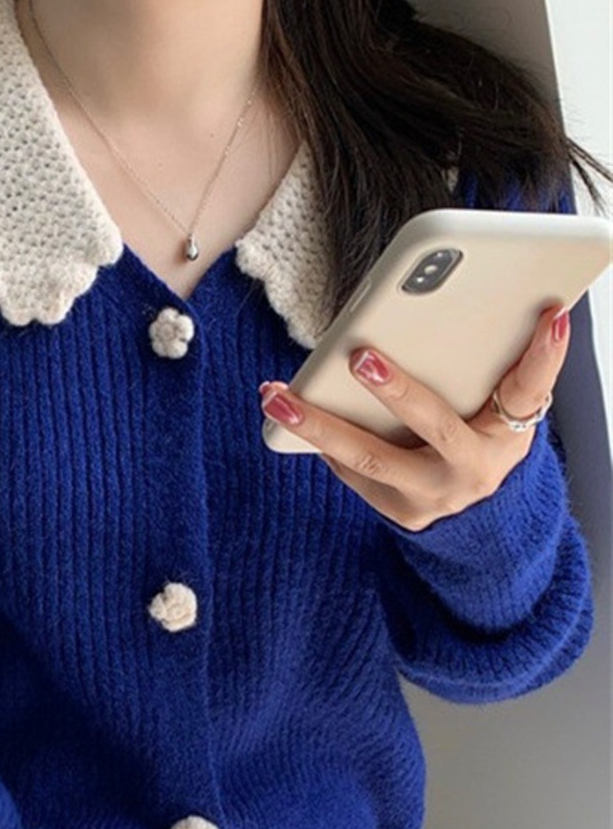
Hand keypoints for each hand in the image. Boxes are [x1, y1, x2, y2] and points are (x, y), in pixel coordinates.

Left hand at [258, 302, 569, 531]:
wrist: (479, 517)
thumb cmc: (486, 438)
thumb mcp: (510, 409)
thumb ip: (512, 369)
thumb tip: (535, 311)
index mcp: (507, 436)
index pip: (529, 390)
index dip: (545, 356)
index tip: (553, 314)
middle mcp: (469, 470)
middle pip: (431, 426)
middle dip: (396, 390)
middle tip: (361, 357)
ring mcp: (427, 496)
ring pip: (367, 458)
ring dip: (317, 424)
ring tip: (275, 395)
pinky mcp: (394, 509)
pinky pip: (350, 470)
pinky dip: (320, 437)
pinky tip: (290, 409)